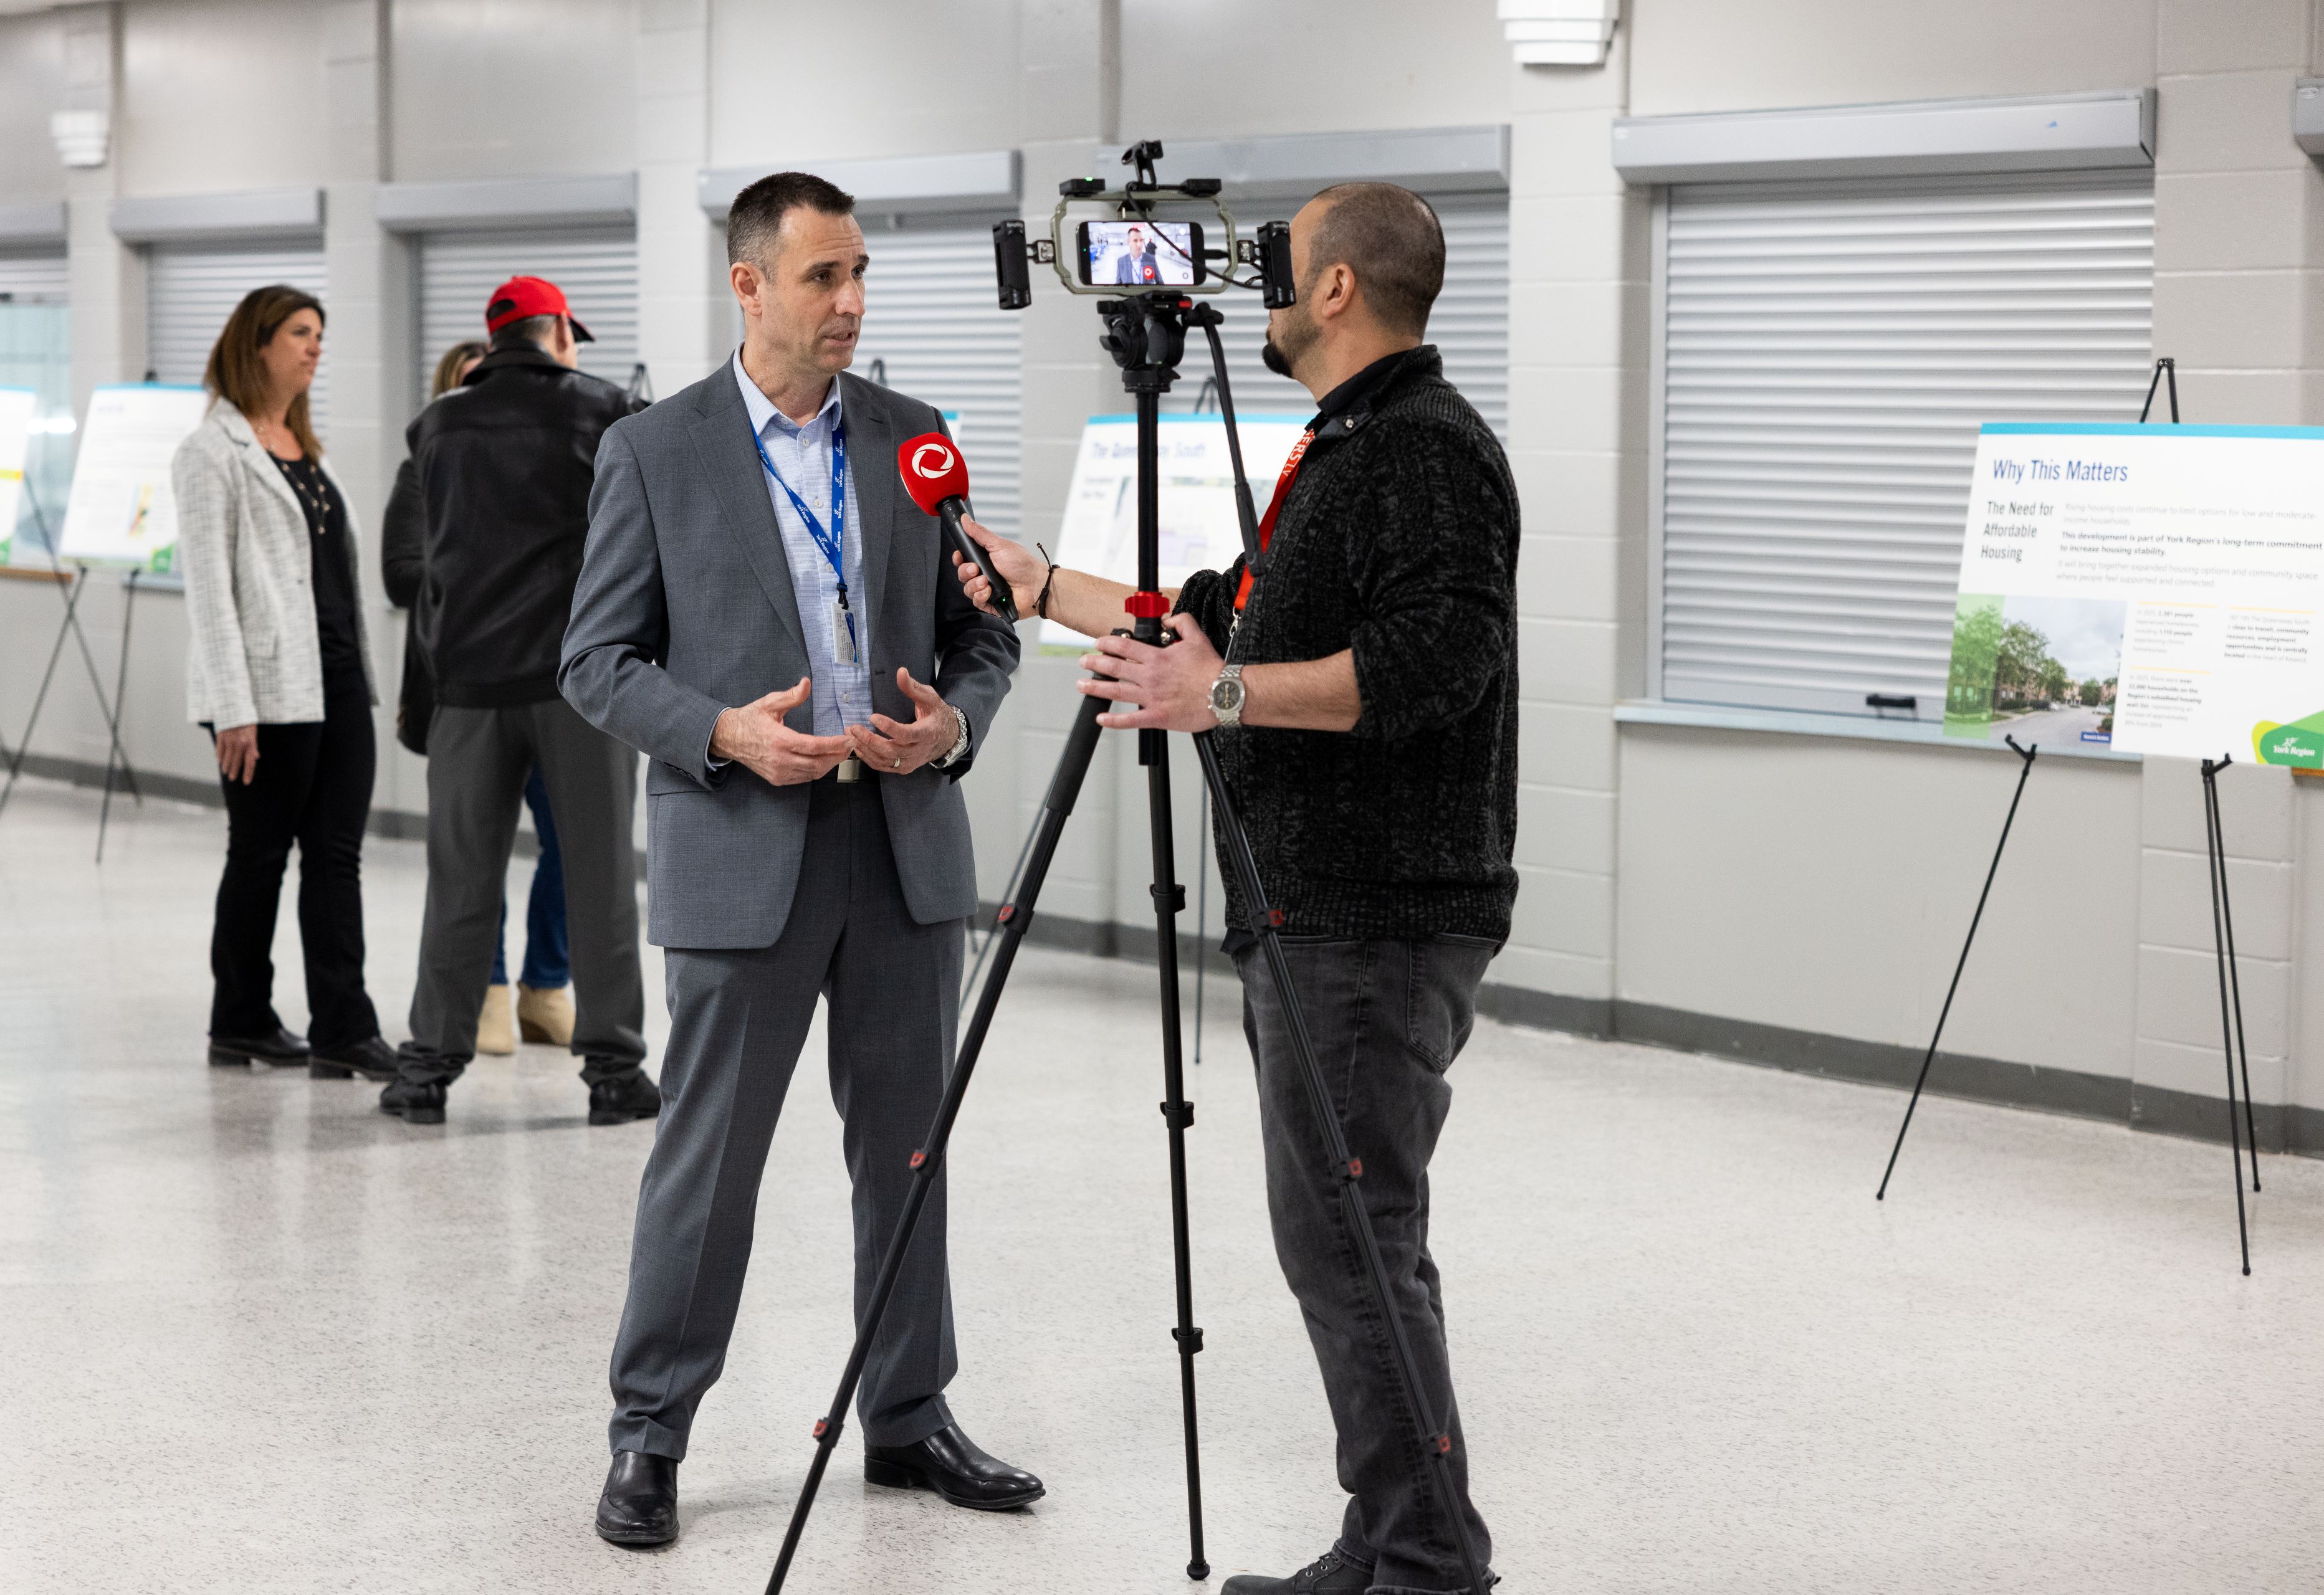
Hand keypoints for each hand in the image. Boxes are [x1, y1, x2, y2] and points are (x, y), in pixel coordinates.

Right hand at [214, 724, 259, 783]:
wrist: (235, 708)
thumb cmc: (246, 721)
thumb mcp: (253, 732)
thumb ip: (253, 746)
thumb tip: (256, 757)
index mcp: (249, 743)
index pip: (249, 762)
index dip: (248, 773)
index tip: (246, 782)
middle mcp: (239, 743)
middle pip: (237, 762)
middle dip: (234, 772)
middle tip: (232, 778)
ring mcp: (229, 740)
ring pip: (227, 758)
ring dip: (226, 766)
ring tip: (225, 771)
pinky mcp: (221, 736)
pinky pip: (219, 750)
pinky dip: (220, 756)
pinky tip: (220, 761)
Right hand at [710, 678, 852, 785]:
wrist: (729, 738)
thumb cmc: (750, 720)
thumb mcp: (769, 703)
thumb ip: (791, 696)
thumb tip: (806, 683)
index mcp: (778, 740)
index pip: (814, 746)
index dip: (834, 744)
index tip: (848, 740)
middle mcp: (779, 760)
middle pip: (818, 763)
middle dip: (837, 755)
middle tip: (850, 746)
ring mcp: (778, 772)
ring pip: (813, 773)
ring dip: (830, 764)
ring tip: (840, 753)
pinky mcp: (777, 779)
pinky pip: (804, 778)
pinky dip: (817, 770)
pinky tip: (824, 761)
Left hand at [847, 668, 959, 775]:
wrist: (948, 738)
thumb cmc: (937, 715)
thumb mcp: (929, 698)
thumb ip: (913, 687)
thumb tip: (900, 672)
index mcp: (927, 733)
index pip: (906, 734)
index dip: (889, 727)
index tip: (873, 717)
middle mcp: (918, 751)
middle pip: (891, 750)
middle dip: (869, 740)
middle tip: (854, 728)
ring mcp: (911, 762)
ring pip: (885, 760)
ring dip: (865, 749)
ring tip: (851, 735)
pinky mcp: (904, 767)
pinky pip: (884, 766)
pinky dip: (869, 759)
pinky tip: (859, 748)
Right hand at [951, 515, 1045, 616]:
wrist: (1035, 585)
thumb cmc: (1023, 565)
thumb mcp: (999, 545)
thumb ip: (979, 533)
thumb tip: (966, 520)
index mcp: (986, 560)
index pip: (964, 560)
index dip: (959, 559)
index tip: (959, 556)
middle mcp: (985, 574)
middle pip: (963, 574)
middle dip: (966, 572)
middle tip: (976, 569)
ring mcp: (987, 589)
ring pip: (967, 589)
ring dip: (974, 585)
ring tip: (986, 582)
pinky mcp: (990, 603)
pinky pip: (976, 602)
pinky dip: (981, 596)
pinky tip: (989, 592)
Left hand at [1078, 614, 1224, 730]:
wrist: (1224, 694)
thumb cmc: (1212, 670)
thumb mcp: (1197, 637)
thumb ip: (1181, 623)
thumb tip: (1167, 619)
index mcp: (1157, 658)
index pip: (1125, 647)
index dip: (1107, 643)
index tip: (1098, 643)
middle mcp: (1150, 676)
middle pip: (1114, 668)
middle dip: (1095, 663)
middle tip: (1083, 661)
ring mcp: (1151, 697)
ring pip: (1116, 691)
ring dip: (1096, 688)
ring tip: (1081, 685)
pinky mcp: (1157, 717)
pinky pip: (1130, 720)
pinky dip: (1113, 721)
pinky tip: (1101, 718)